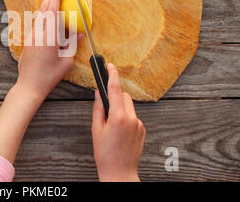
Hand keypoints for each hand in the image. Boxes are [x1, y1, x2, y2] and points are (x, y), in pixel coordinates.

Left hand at [17, 0, 82, 100]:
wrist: (29, 85)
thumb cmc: (49, 76)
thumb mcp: (66, 61)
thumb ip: (72, 44)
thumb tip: (78, 33)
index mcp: (49, 38)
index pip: (52, 11)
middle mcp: (38, 34)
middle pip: (44, 8)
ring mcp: (32, 36)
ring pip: (39, 14)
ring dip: (47, 3)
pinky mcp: (29, 40)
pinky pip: (38, 22)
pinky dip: (45, 13)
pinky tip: (50, 12)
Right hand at [92, 63, 145, 181]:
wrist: (119, 172)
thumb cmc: (105, 154)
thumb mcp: (96, 129)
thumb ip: (98, 109)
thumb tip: (98, 94)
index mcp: (118, 117)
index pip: (115, 90)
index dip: (112, 75)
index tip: (109, 66)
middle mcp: (132, 119)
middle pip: (123, 96)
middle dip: (114, 97)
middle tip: (105, 109)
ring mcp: (139, 124)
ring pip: (129, 106)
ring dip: (120, 108)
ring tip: (112, 125)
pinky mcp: (143, 130)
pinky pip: (134, 117)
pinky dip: (126, 118)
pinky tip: (119, 132)